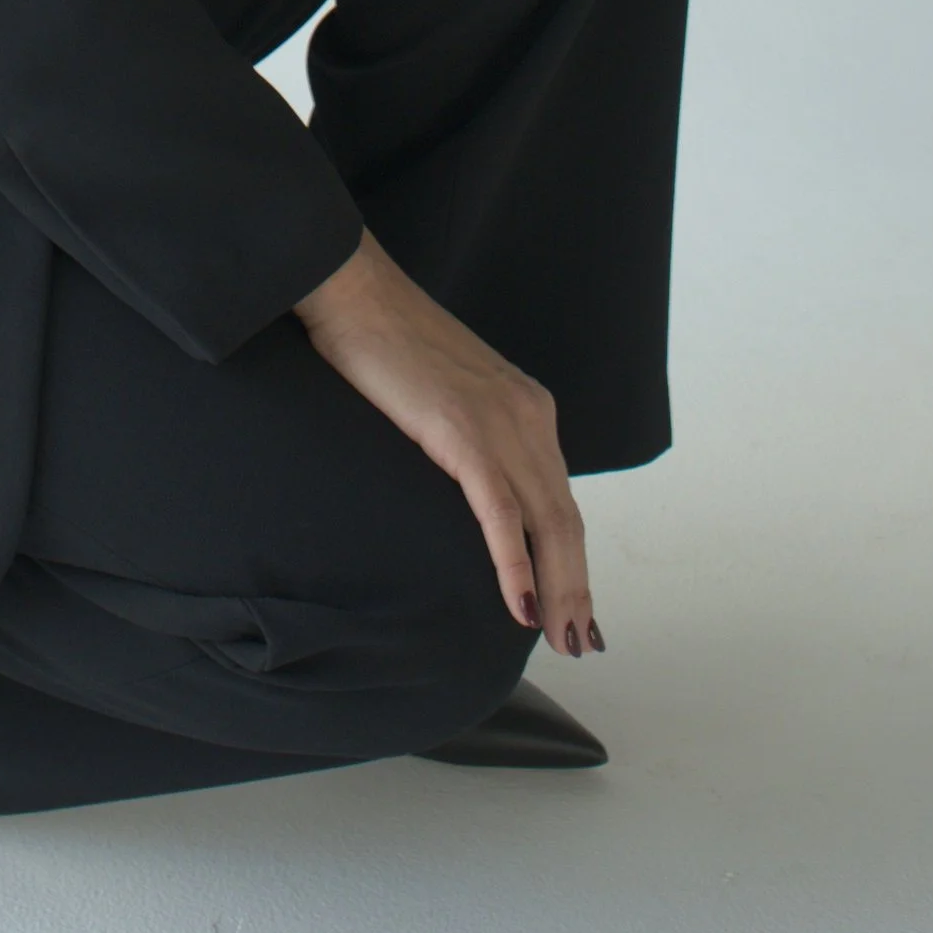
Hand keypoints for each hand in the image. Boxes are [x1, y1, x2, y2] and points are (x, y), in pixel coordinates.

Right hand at [294, 229, 596, 656]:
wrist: (353, 289)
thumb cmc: (383, 341)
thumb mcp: (444, 396)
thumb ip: (467, 437)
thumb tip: (466, 486)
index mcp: (527, 408)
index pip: (560, 499)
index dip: (571, 559)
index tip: (575, 607)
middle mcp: (528, 416)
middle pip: (565, 521)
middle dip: (576, 587)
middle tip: (580, 643)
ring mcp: (500, 423)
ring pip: (546, 524)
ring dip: (559, 590)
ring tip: (562, 639)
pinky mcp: (463, 430)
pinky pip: (500, 511)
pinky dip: (514, 564)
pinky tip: (520, 605)